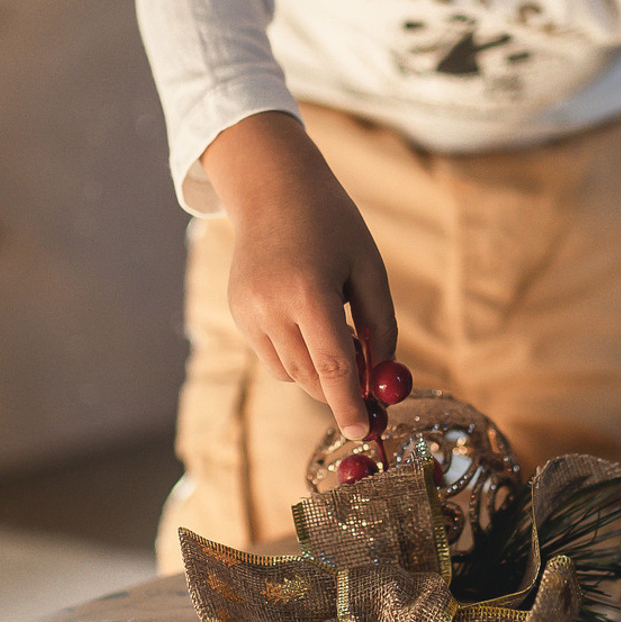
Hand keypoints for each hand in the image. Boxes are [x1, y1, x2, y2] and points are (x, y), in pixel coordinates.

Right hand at [201, 112, 397, 441]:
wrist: (273, 190)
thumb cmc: (333, 226)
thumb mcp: (369, 269)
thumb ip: (380, 326)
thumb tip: (383, 381)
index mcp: (309, 292)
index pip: (332, 367)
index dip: (349, 405)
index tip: (363, 431)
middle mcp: (270, 307)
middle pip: (309, 377)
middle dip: (339, 391)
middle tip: (367, 388)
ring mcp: (247, 312)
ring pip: (290, 372)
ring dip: (317, 371)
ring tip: (334, 326)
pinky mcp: (237, 313)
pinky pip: (272, 356)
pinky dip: (296, 353)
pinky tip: (305, 316)